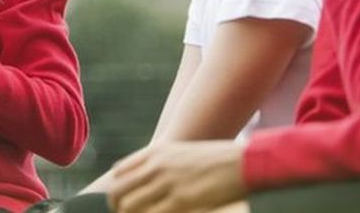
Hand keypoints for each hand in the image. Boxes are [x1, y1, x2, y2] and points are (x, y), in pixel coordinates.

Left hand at [108, 141, 245, 212]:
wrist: (243, 162)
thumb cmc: (216, 160)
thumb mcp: (182, 153)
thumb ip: (161, 164)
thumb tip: (146, 181)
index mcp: (156, 152)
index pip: (119, 172)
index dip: (117, 189)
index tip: (122, 201)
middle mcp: (156, 165)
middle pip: (118, 190)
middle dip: (117, 207)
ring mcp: (167, 182)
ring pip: (130, 206)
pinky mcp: (181, 200)